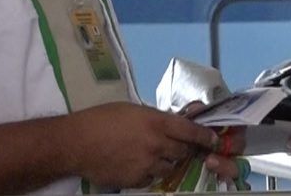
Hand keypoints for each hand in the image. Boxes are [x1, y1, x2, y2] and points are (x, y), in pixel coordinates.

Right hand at [68, 102, 218, 187]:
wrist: (77, 142)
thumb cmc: (102, 119)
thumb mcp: (133, 110)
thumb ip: (155, 118)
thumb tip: (171, 123)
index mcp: (157, 122)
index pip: (190, 131)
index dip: (204, 136)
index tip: (213, 140)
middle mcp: (156, 144)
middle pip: (183, 151)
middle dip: (185, 149)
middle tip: (181, 146)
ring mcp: (147, 164)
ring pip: (169, 167)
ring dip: (167, 161)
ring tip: (154, 154)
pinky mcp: (136, 180)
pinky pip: (152, 179)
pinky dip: (150, 173)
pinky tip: (138, 165)